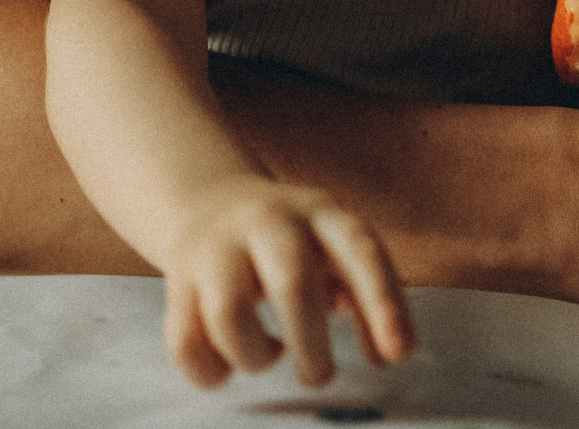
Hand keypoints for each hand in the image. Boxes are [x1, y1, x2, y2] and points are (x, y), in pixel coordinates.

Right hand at [159, 180, 413, 388]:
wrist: (210, 201)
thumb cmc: (294, 242)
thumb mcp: (335, 250)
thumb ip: (365, 299)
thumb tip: (389, 355)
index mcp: (321, 213)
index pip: (361, 251)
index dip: (384, 303)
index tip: (401, 354)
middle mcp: (268, 223)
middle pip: (291, 284)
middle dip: (312, 343)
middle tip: (319, 376)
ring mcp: (217, 250)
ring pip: (228, 316)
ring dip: (255, 357)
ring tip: (271, 354)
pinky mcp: (177, 283)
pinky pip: (185, 343)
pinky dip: (211, 371)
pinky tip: (230, 361)